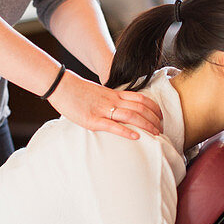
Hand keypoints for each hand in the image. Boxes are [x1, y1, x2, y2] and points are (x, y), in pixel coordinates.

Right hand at [48, 70, 162, 139]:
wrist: (61, 85)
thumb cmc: (77, 91)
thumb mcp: (99, 93)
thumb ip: (110, 100)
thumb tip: (118, 109)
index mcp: (114, 94)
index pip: (141, 98)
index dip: (154, 108)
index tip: (161, 117)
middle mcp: (112, 100)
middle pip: (140, 108)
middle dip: (154, 119)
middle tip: (162, 130)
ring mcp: (103, 110)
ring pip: (131, 115)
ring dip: (146, 125)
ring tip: (155, 134)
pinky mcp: (92, 120)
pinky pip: (113, 126)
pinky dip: (126, 131)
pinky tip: (136, 137)